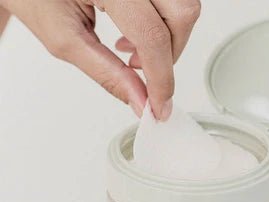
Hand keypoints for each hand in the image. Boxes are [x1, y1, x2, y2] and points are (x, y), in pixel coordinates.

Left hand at [0, 0, 201, 118]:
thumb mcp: (64, 39)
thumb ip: (107, 73)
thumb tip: (140, 100)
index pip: (151, 36)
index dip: (161, 78)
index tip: (160, 105)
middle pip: (181, 14)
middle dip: (170, 54)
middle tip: (139, 70)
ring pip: (184, 7)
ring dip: (169, 39)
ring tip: (133, 50)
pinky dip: (164, 24)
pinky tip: (135, 31)